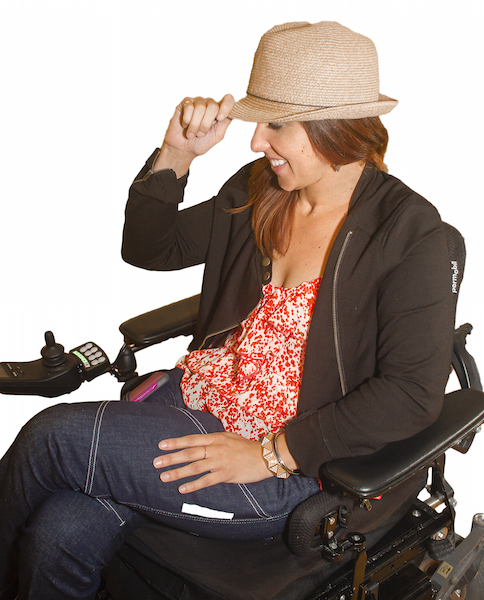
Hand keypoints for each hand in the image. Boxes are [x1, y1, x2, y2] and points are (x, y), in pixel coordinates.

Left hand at [153, 431, 270, 493]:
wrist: (264, 457)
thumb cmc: (247, 447)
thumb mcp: (229, 437)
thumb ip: (214, 440)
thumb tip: (200, 442)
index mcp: (215, 438)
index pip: (191, 439)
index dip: (176, 442)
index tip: (161, 445)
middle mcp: (215, 449)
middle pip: (190, 453)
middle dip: (171, 458)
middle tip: (156, 462)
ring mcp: (220, 462)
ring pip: (195, 467)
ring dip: (178, 472)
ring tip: (164, 476)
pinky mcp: (226, 474)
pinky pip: (206, 480)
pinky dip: (193, 485)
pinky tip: (182, 489)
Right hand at [154, 94, 234, 176]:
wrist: (183, 149)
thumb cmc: (201, 143)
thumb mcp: (217, 135)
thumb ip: (225, 123)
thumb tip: (232, 112)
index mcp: (219, 111)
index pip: (228, 99)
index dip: (226, 106)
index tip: (220, 118)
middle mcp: (209, 104)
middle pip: (213, 106)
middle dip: (206, 124)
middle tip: (200, 134)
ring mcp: (197, 102)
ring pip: (200, 107)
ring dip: (195, 125)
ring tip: (191, 133)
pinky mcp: (185, 103)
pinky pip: (189, 107)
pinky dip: (187, 120)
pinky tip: (185, 125)